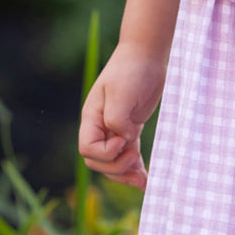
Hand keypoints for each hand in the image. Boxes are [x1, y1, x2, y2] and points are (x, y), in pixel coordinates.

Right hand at [78, 42, 168, 190]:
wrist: (147, 55)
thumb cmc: (131, 70)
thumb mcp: (122, 93)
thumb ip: (118, 119)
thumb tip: (125, 140)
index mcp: (91, 117)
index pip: (88, 149)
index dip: (104, 153)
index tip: (123, 140)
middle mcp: (100, 126)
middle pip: (98, 161)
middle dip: (116, 167)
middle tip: (136, 158)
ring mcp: (115, 129)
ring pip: (113, 162)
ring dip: (126, 173)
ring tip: (144, 179)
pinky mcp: (131, 128)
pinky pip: (128, 154)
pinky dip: (136, 168)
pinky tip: (147, 178)